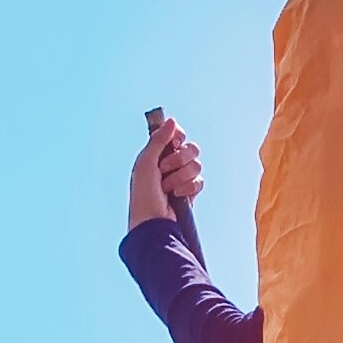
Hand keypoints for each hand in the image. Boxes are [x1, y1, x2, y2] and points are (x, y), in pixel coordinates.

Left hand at [127, 109, 203, 225]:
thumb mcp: (146, 163)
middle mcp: (170, 163)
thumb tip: (172, 120)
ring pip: (197, 164)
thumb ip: (158, 140)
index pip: (176, 134)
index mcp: (157, 153)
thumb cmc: (143, 194)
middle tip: (164, 170)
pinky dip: (189, 187)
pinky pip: (200, 181)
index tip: (173, 143)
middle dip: (179, 159)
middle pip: (191, 148)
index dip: (177, 136)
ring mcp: (181, 177)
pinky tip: (178, 195)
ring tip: (168, 188)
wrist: (152, 221)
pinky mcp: (190, 191)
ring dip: (181, 176)